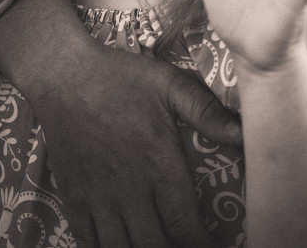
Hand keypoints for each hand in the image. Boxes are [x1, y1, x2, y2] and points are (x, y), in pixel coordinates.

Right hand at [32, 42, 229, 247]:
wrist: (63, 76)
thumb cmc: (121, 78)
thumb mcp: (171, 85)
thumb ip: (207, 112)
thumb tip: (243, 136)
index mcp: (158, 165)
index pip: (184, 224)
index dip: (202, 244)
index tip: (214, 246)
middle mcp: (128, 189)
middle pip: (154, 245)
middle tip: (189, 246)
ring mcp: (97, 198)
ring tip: (160, 246)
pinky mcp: (73, 198)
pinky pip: (87, 242)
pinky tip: (120, 247)